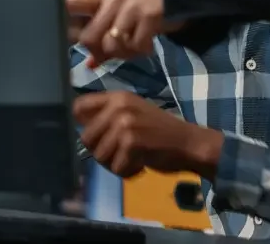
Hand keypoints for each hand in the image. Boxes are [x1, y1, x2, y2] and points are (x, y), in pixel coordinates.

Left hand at [67, 0, 180, 66]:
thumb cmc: (140, 8)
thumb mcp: (119, 15)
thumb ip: (103, 37)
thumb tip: (89, 65)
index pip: (72, 3)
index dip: (59, 17)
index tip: (53, 29)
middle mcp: (113, 0)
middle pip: (89, 37)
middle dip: (98, 51)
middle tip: (110, 53)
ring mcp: (131, 8)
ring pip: (112, 44)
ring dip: (122, 54)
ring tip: (132, 49)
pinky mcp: (149, 17)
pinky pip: (136, 47)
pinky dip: (140, 52)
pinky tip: (146, 46)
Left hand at [73, 91, 221, 178]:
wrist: (189, 143)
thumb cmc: (161, 131)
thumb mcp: (133, 113)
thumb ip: (108, 115)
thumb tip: (80, 126)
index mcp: (118, 97)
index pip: (79, 107)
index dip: (83, 125)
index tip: (98, 135)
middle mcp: (119, 106)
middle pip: (86, 138)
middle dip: (101, 152)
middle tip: (121, 153)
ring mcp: (125, 124)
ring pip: (99, 156)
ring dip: (114, 164)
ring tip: (132, 158)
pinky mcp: (132, 143)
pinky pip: (115, 168)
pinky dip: (127, 172)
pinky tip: (140, 164)